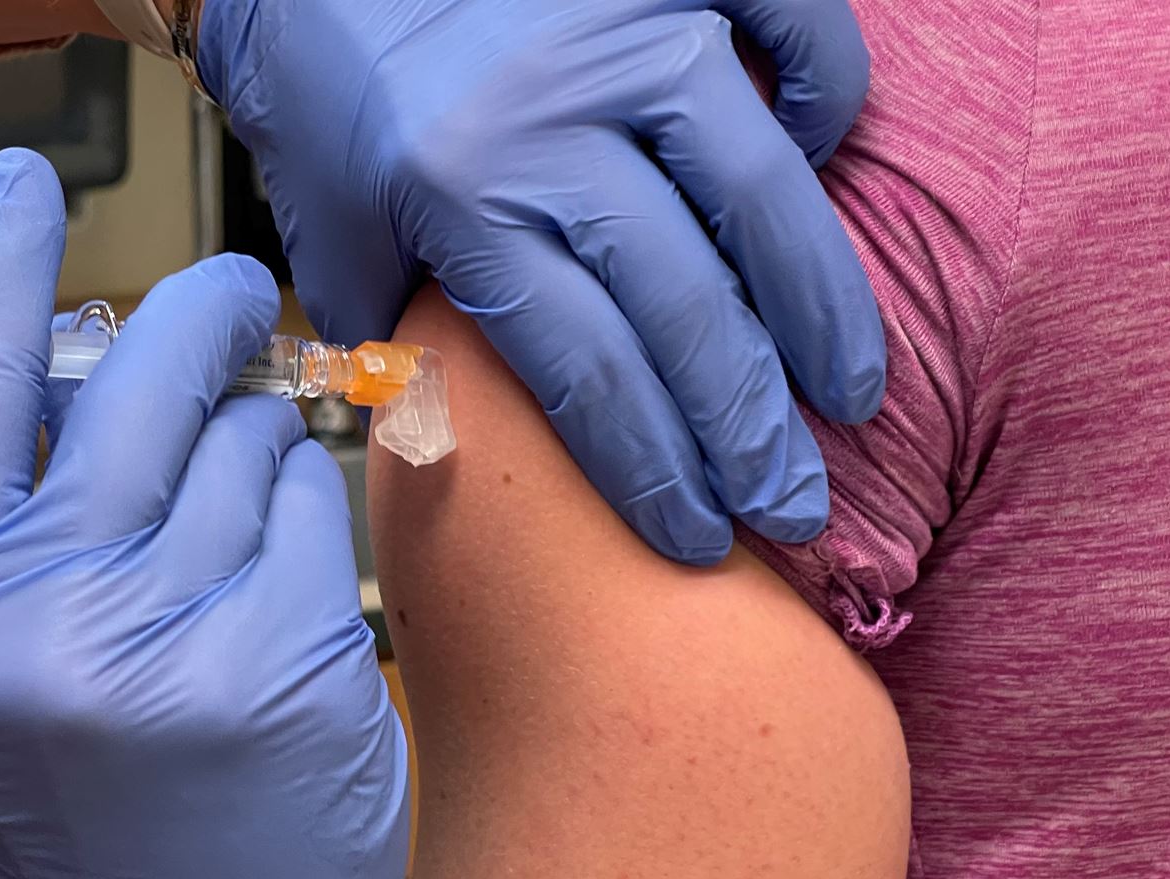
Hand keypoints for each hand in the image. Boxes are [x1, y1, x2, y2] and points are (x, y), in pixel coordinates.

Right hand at [0, 149, 408, 878]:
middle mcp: (50, 617)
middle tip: (233, 301)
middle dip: (206, 318)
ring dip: (262, 452)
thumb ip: (28, 516)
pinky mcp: (289, 668)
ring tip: (238, 535)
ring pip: (253, 441)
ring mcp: (174, 641)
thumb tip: (83, 357)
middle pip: (146, 379)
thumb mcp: (8, 666)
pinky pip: (320, 521)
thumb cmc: (93, 818)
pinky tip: (285, 603)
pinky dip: (312, 533)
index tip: (21, 193)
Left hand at [200, 0, 884, 561]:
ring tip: (850, 391)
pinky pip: (793, 25)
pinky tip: (826, 162)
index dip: (654, 472)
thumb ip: (394, 334)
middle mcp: (553, 119)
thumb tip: (457, 432)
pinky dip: (827, 93)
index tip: (698, 537)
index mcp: (461, 196)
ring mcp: (624, 31)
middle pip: (686, 309)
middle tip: (794, 506)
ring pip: (760, 189)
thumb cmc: (319, 78)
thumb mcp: (327, 222)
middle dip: (751, 431)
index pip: (588, 372)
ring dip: (818, 306)